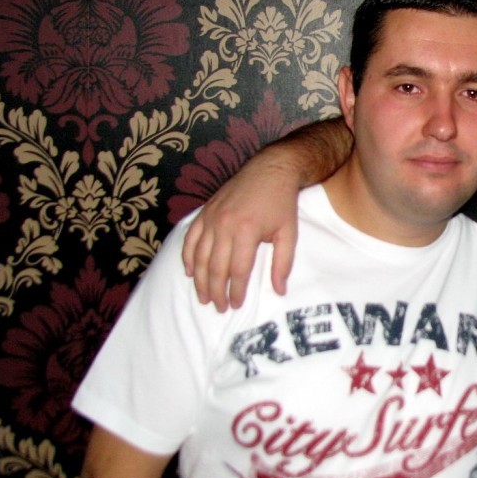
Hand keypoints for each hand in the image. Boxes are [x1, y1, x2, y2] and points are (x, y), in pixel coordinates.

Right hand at [182, 150, 300, 311]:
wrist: (270, 170)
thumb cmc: (282, 203)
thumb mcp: (289, 233)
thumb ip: (283, 263)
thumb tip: (279, 290)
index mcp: (246, 231)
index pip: (238, 270)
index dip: (236, 291)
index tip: (236, 305)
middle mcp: (224, 225)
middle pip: (215, 267)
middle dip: (216, 291)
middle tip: (219, 307)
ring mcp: (211, 218)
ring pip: (199, 256)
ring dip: (199, 280)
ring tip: (203, 297)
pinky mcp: (205, 212)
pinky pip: (190, 239)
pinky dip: (187, 257)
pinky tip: (189, 272)